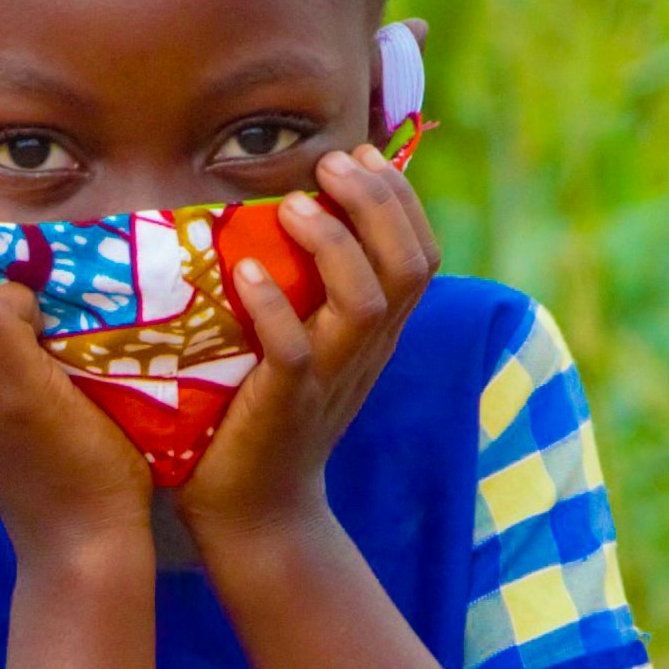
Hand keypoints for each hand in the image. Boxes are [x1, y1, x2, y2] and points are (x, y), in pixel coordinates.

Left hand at [176, 144, 439, 549]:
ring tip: (294, 206)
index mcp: (377, 332)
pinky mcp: (286, 408)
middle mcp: (367, 351)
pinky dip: (274, 308)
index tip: (361, 153)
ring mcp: (331, 380)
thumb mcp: (307, 345)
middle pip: (409, 264)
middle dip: (378, 202)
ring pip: (367, 303)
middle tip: (332, 164)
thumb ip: (310, 290)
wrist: (256, 515)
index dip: (400, 196)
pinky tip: (248, 273)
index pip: (421, 251)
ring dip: (335, 246)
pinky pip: (295, 353)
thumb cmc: (264, 416)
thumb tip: (283, 210)